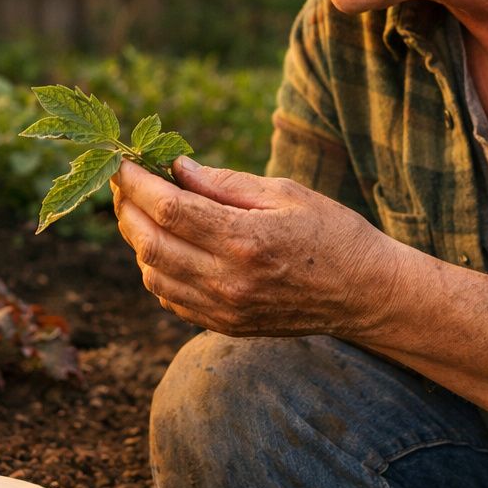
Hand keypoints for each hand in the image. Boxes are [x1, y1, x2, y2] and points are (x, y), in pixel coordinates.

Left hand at [109, 157, 408, 339]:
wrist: (366, 294)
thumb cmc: (333, 233)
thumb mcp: (285, 193)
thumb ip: (225, 183)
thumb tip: (175, 168)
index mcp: (245, 240)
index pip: (169, 208)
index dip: (136, 183)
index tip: (121, 162)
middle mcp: (228, 281)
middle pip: (150, 244)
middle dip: (127, 209)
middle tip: (123, 184)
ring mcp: (224, 309)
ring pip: (153, 274)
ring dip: (137, 240)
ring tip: (142, 211)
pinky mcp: (225, 325)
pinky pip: (170, 298)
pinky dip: (156, 269)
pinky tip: (164, 246)